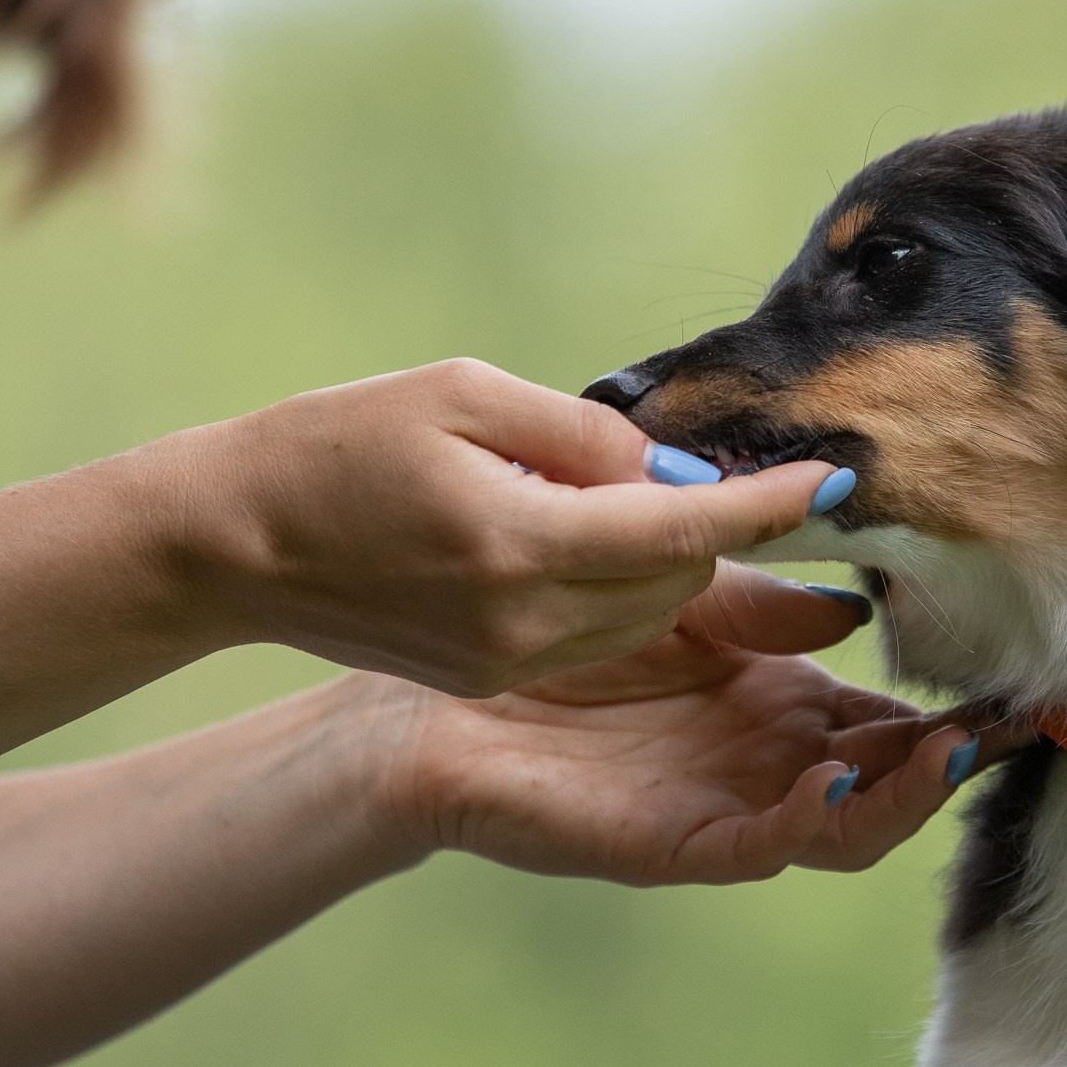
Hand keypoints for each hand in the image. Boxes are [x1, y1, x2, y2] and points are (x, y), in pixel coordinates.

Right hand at [167, 359, 844, 695]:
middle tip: (709, 463)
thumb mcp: (462, 393)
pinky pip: (598, 629)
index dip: (768, 502)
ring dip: (668, 556)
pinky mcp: (493, 674)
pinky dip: (620, 585)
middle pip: (680, 576)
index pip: (685, 527)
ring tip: (626, 495)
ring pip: (649, 612)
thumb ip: (586, 433)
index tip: (835, 475)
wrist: (231, 543)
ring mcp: (509, 659)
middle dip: (708, 520)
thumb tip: (677, 466)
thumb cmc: (338, 443)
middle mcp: (525, 620)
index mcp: (519, 543)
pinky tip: (584, 535)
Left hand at [361, 566, 1028, 883]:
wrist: (436, 701)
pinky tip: (836, 789)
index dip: (957, 708)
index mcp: (777, 701)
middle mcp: (766, 762)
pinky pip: (761, 848)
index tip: (1022, 684)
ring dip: (905, 798)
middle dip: (955, 756)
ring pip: (847, 826)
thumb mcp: (680, 602)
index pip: (889, 716)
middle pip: (889, 777)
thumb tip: (856, 607)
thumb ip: (764, 604)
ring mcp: (728, 808)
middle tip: (1017, 723)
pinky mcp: (673, 846)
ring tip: (948, 756)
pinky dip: (811, 826)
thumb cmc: (554, 645)